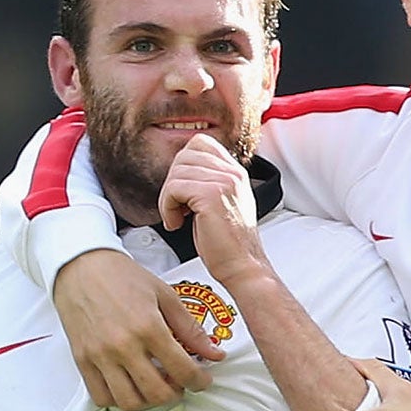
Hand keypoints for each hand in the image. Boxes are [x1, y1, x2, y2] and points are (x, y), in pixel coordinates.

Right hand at [52, 250, 221, 410]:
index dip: (199, 382)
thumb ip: (190, 328)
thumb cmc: (122, 277)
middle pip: (157, 393)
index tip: (202, 380)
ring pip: (129, 402)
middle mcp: (123, 346)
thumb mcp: (165, 295)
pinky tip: (129, 385)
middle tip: (179, 383)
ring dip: (148, 401)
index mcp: (149, 327)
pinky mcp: (82, 360)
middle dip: (176, 394)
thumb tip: (214, 352)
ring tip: (154, 384)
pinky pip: (101, 397)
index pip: (183, 371)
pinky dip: (118, 400)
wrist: (81, 266)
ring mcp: (100, 356)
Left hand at [160, 132, 271, 291]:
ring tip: (178, 218)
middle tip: (178, 208)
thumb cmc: (229, 245)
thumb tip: (179, 172)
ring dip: (168, 199)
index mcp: (236, 173)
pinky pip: (173, 188)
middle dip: (173, 183)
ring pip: (176, 173)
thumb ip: (208, 183)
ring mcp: (224, 182)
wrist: (242, 267)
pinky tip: (177, 224)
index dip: (183, 164)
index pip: (200, 143)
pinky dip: (167, 208)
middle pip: (184, 156)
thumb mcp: (222, 204)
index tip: (183, 191)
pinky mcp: (211, 195)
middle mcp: (232, 173)